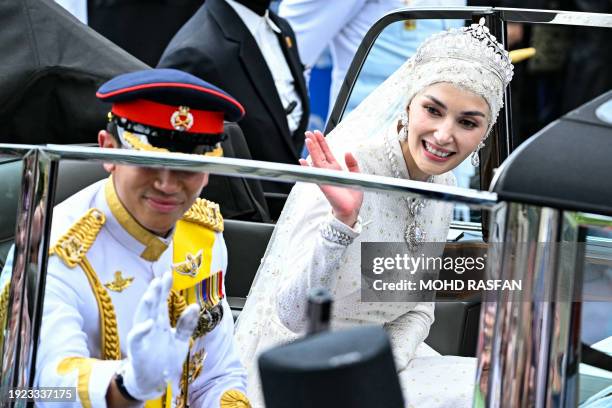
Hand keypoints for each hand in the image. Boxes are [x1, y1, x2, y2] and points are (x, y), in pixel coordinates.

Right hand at [122, 271, 198, 400]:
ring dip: (146, 306)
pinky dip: (140, 330)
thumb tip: (194, 306)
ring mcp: (143, 338)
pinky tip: (148, 323)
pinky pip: (136, 338)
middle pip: (151, 306)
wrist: (154, 382)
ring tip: (152, 294)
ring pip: (141, 318)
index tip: (168, 274)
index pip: (162, 302)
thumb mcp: (180, 340)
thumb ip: (186, 324)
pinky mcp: (137, 351)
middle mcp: (150, 327)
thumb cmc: (165, 360)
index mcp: (160, 323)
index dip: (164, 288)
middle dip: (155, 292)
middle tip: (159, 279)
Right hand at [300, 130, 362, 226]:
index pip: (327, 152)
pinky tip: (302, 161)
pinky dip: (307, 167)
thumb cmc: (352, 197)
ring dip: (311, 150)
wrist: (351, 209)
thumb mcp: (356, 175)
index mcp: (336, 168)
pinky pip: (314, 173)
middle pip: (319, 154)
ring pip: (316, 160)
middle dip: (314, 142)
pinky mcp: (323, 184)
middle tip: (308, 132)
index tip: (318, 133)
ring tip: (307, 139)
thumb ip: (353, 163)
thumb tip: (348, 152)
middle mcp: (328, 171)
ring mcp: (324, 177)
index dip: (322, 142)